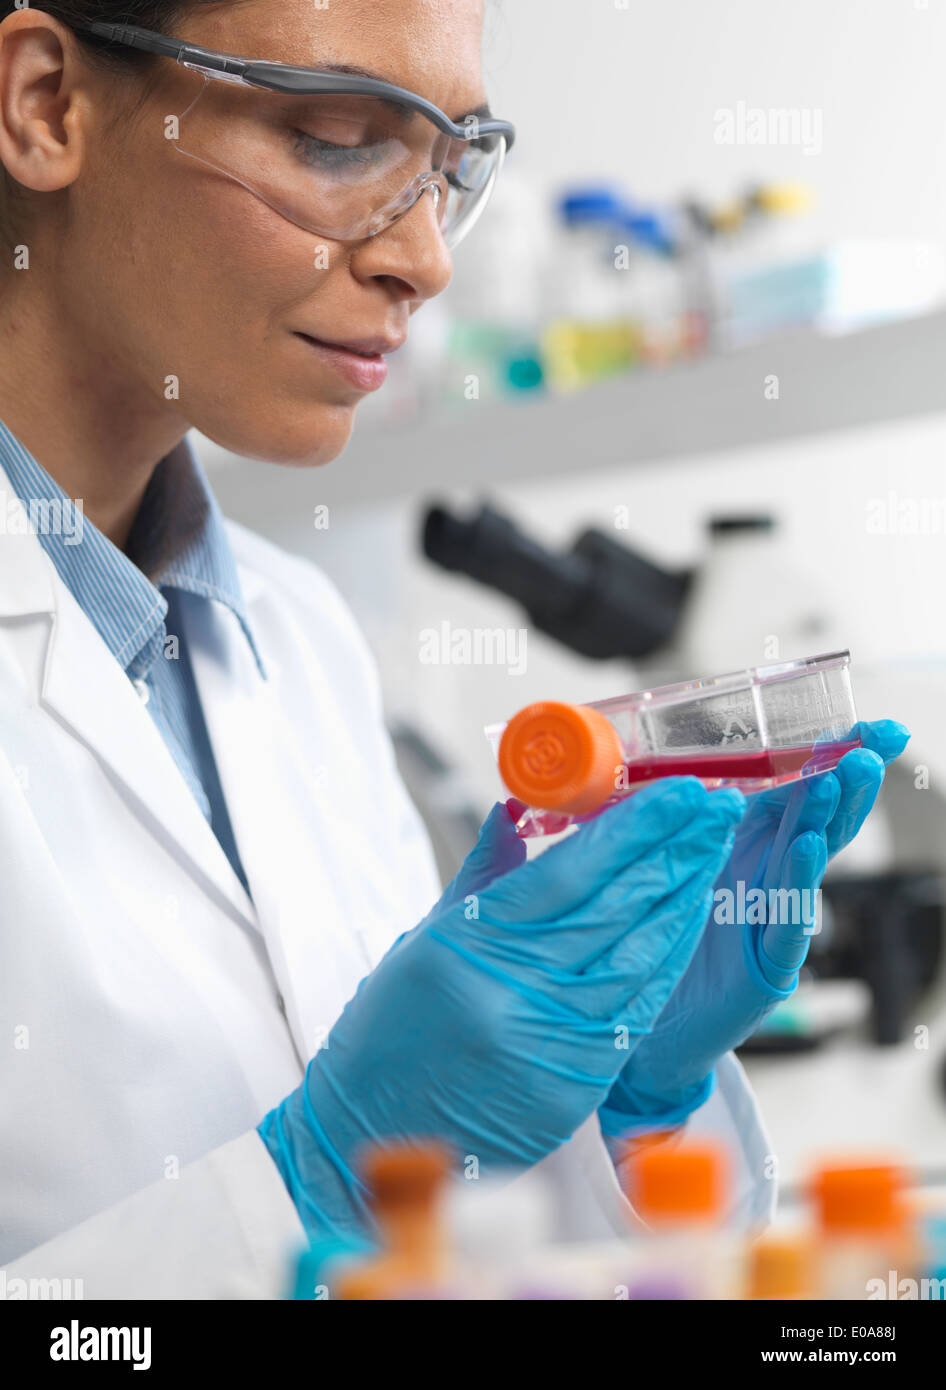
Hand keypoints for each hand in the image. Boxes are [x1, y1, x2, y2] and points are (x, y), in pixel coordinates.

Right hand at [258, 777, 745, 1239]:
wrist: (373, 1134)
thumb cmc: (390, 1030)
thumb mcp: (425, 938)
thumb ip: (482, 875)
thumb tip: (515, 813)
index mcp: (474, 945)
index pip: (572, 870)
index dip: (633, 827)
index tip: (676, 791)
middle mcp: (517, 992)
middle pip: (617, 905)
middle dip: (675, 848)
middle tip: (716, 803)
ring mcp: (552, 1042)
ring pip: (640, 954)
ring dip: (684, 897)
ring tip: (712, 848)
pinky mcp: (575, 1085)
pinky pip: (638, 1009)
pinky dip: (667, 959)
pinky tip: (689, 919)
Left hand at [599, 720, 909, 1137]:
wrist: (649, 1029)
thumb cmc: (659, 937)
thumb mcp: (664, 862)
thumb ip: (667, 817)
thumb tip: (654, 760)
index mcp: (749, 846)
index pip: (798, 791)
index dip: (832, 756)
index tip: (870, 725)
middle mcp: (770, 877)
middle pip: (819, 820)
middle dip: (848, 779)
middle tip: (870, 743)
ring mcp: (774, 919)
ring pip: (810, 862)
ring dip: (826, 818)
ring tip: (842, 778)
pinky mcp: (765, 964)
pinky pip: (787, 922)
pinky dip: (797, 885)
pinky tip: (803, 850)